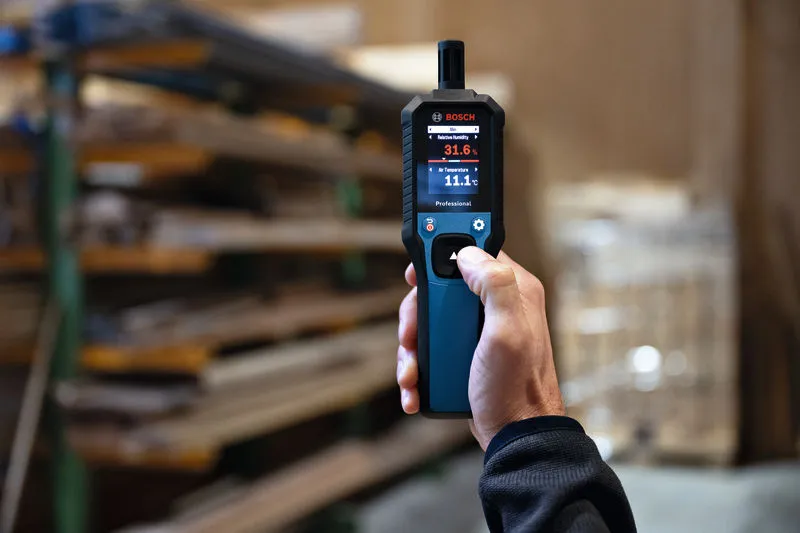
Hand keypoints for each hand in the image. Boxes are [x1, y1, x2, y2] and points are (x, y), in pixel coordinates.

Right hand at [397, 247, 563, 449]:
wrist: (516, 437)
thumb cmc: (516, 388)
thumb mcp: (507, 332)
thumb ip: (494, 285)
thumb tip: (467, 253)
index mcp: (512, 290)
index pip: (471, 253)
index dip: (439, 256)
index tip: (415, 274)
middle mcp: (496, 307)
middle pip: (439, 290)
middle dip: (417, 314)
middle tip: (409, 335)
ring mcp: (479, 333)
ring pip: (430, 322)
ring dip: (412, 347)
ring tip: (410, 373)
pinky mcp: (466, 356)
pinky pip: (432, 350)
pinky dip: (418, 367)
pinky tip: (415, 387)